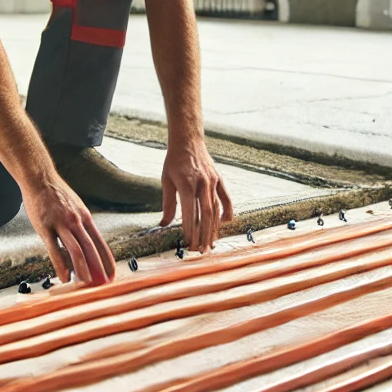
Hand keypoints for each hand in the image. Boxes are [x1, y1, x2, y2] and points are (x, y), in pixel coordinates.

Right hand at [23, 177, 115, 285]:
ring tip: (86, 284)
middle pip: (91, 248)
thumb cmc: (56, 195)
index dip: (107, 259)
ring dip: (83, 270)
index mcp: (85, 217)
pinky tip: (64, 277)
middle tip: (104, 284)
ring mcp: (61, 224)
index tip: (112, 273)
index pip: (100, 242)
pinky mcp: (45, 227)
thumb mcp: (75, 207)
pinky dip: (60, 265)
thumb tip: (86, 245)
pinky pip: (54, 250)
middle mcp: (76, 221)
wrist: (40, 179)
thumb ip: (80, 225)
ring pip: (76, 250)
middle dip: (99, 268)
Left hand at [160, 138, 233, 252]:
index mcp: (187, 184)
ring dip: (214, 228)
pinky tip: (225, 223)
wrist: (188, 140)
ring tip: (211, 243)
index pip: (190, 213)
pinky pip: (226, 198)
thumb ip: (168, 204)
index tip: (188, 243)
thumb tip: (164, 224)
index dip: (190, 230)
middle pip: (205, 214)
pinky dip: (227, 211)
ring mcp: (212, 181)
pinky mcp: (219, 179)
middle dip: (204, 235)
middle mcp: (202, 184)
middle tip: (201, 250)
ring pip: (216, 209)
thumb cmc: (174, 161)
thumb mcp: (166, 181)